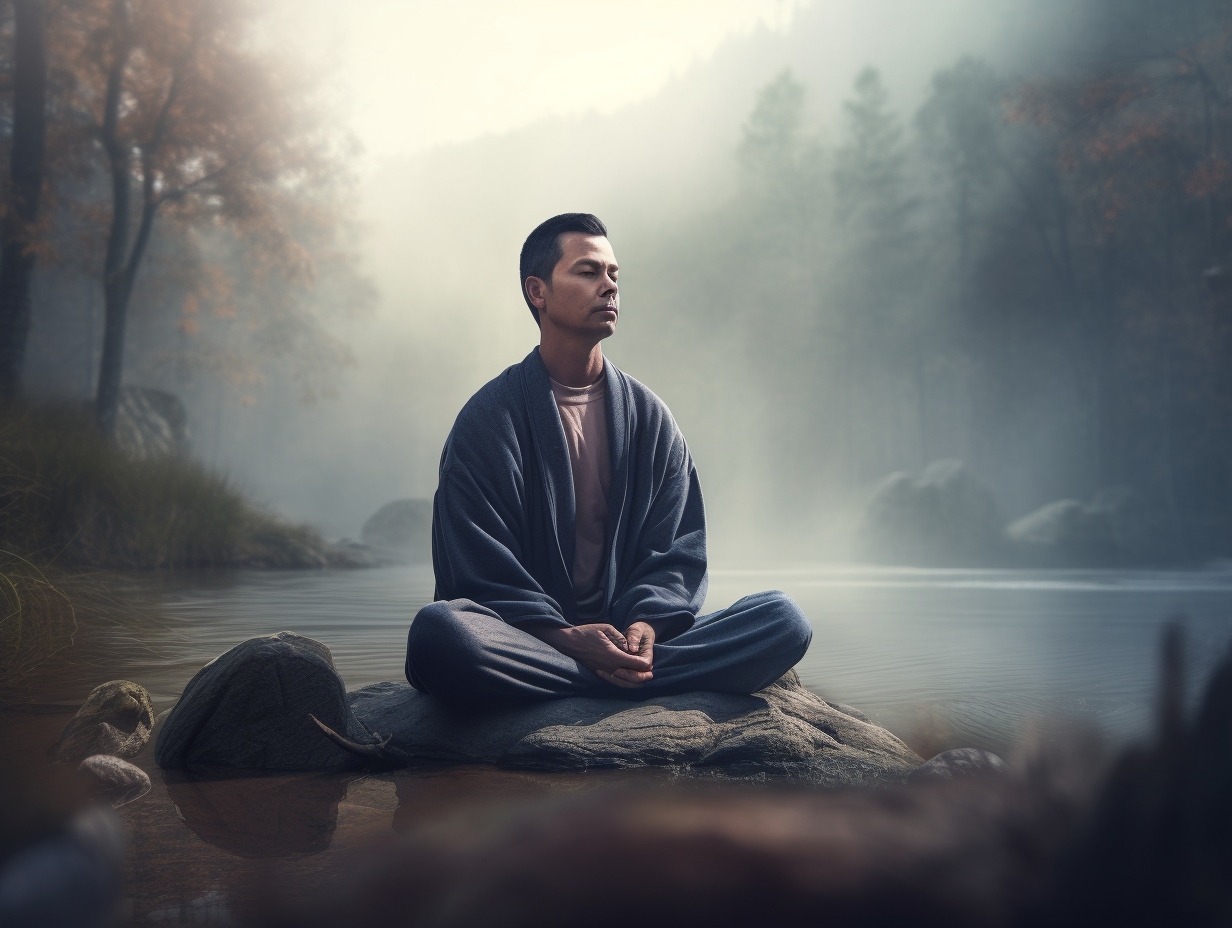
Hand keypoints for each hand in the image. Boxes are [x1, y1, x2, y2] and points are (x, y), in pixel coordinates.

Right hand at [533, 623, 652, 688]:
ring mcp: (603, 671)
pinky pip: (614, 682)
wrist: (569, 642)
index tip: (650, 661)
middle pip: (632, 677)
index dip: (645, 664)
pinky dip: (624, 684)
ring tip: (643, 679)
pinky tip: (629, 682)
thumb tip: (630, 646)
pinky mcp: (599, 673)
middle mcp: (609, 667)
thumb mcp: (605, 628)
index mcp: (613, 655)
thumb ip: (620, 637)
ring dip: (635, 682)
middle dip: (643, 676)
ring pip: (623, 683)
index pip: (635, 664)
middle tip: (651, 673)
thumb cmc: (586, 632)